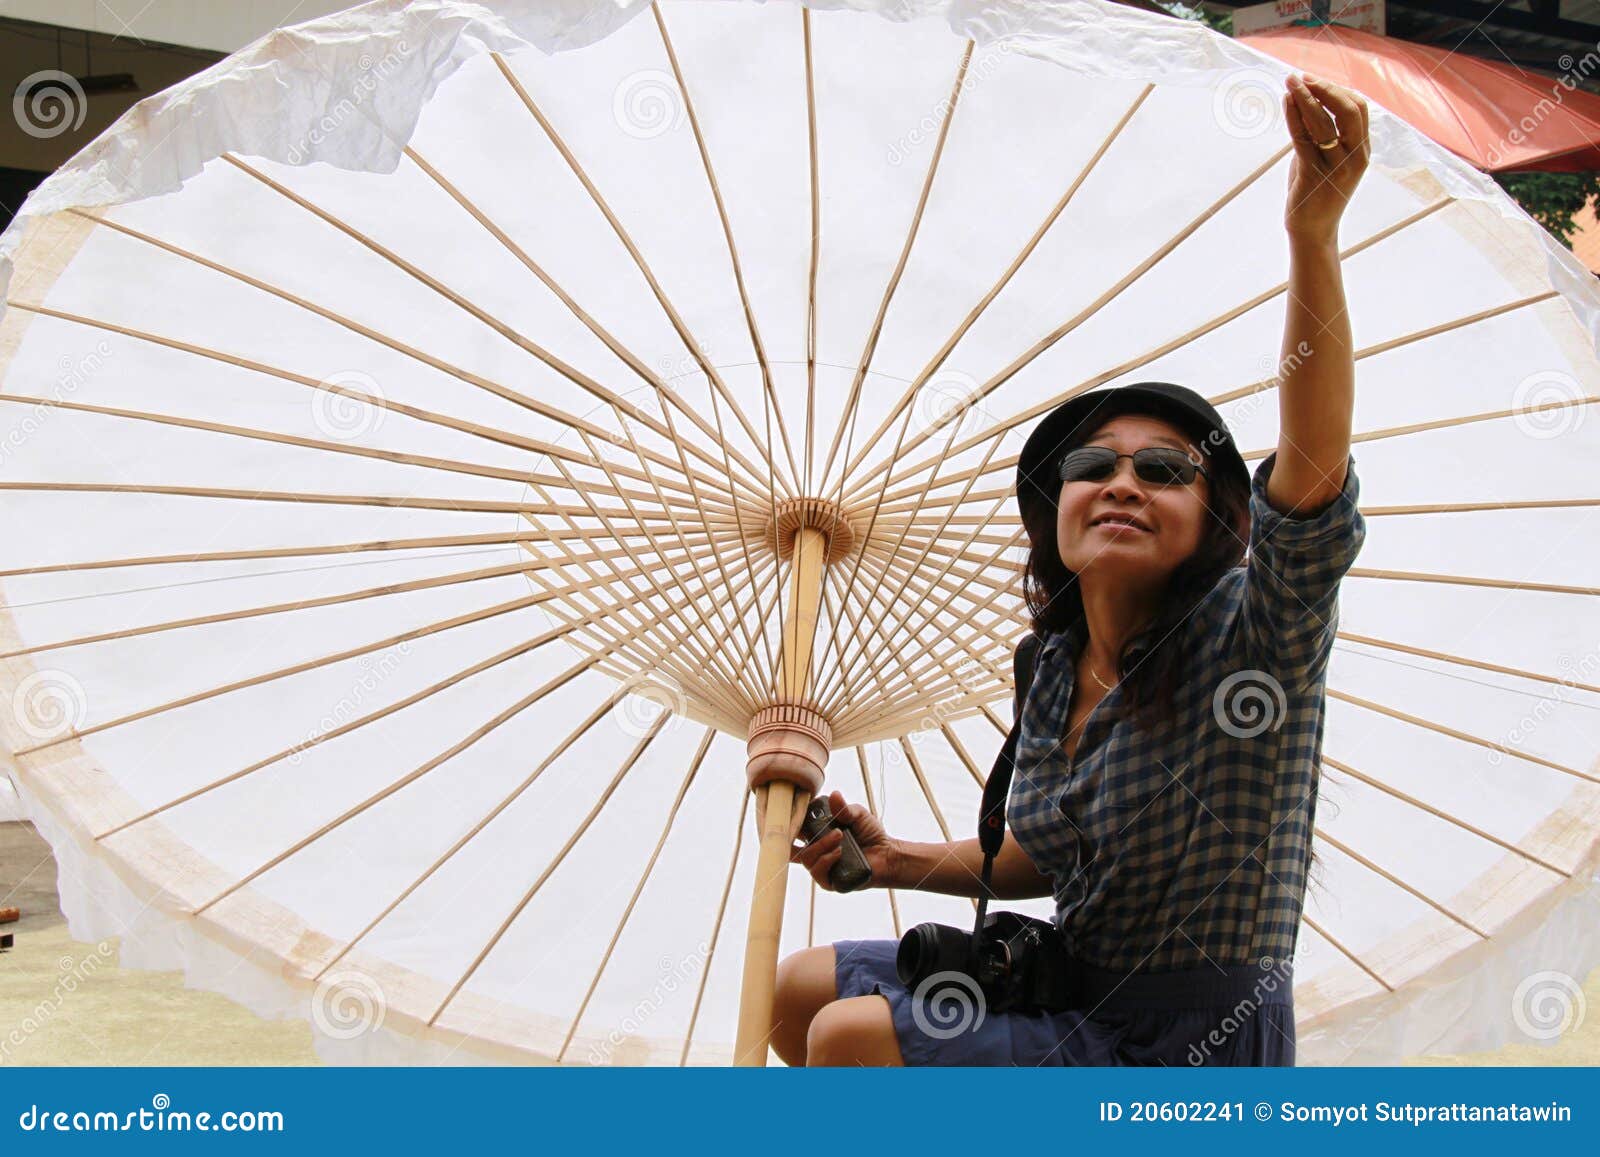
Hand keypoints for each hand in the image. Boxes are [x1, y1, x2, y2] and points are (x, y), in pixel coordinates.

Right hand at [790, 790, 900, 891]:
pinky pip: (818, 873)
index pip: (795, 829)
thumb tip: (834, 795)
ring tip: (839, 836)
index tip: (793, 811)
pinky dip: (826, 860)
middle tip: (808, 824)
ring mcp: (821, 866)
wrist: (887, 853)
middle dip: (796, 834)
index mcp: (817, 834)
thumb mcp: (858, 815)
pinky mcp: (829, 881)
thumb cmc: (871, 833)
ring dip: (821, 845)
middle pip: (792, 845)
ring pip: (807, 858)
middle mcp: (816, 850)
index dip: (790, 821)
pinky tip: (838, 852)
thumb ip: (844, 808)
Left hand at [1282, 73, 1369, 241]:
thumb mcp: (1326, 160)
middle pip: (1348, 109)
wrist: (1312, 231)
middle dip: (1324, 88)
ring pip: (1323, 121)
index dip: (1337, 89)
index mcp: (1362, 151)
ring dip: (1305, 97)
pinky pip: (1303, 138)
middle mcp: (1354, 156)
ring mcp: (1336, 166)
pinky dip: (1294, 116)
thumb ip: (1322, 136)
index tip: (1314, 80)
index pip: (1359, 108)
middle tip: (1301, 77)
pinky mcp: (1313, 174)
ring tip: (1290, 81)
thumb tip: (1306, 105)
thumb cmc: (1316, 194)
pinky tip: (1286, 102)